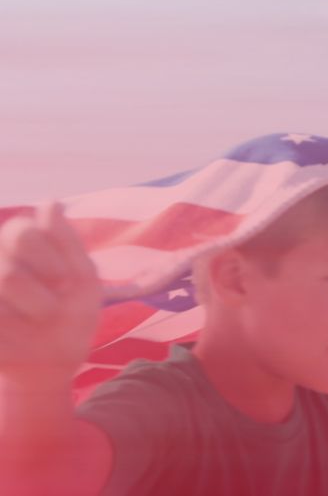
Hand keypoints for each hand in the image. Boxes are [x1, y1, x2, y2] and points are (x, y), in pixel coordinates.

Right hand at [0, 203, 101, 388]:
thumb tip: (50, 202)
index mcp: (19, 240)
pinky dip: (12, 335)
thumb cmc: (73, 312)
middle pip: (8, 274)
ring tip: (38, 321)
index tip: (67, 281)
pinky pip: (0, 322)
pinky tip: (18, 336)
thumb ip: (65, 241)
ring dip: (31, 316)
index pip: (23, 233)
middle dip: (39, 296)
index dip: (50, 261)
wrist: (54, 361)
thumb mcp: (83, 279)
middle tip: (53, 307)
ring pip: (4, 286)